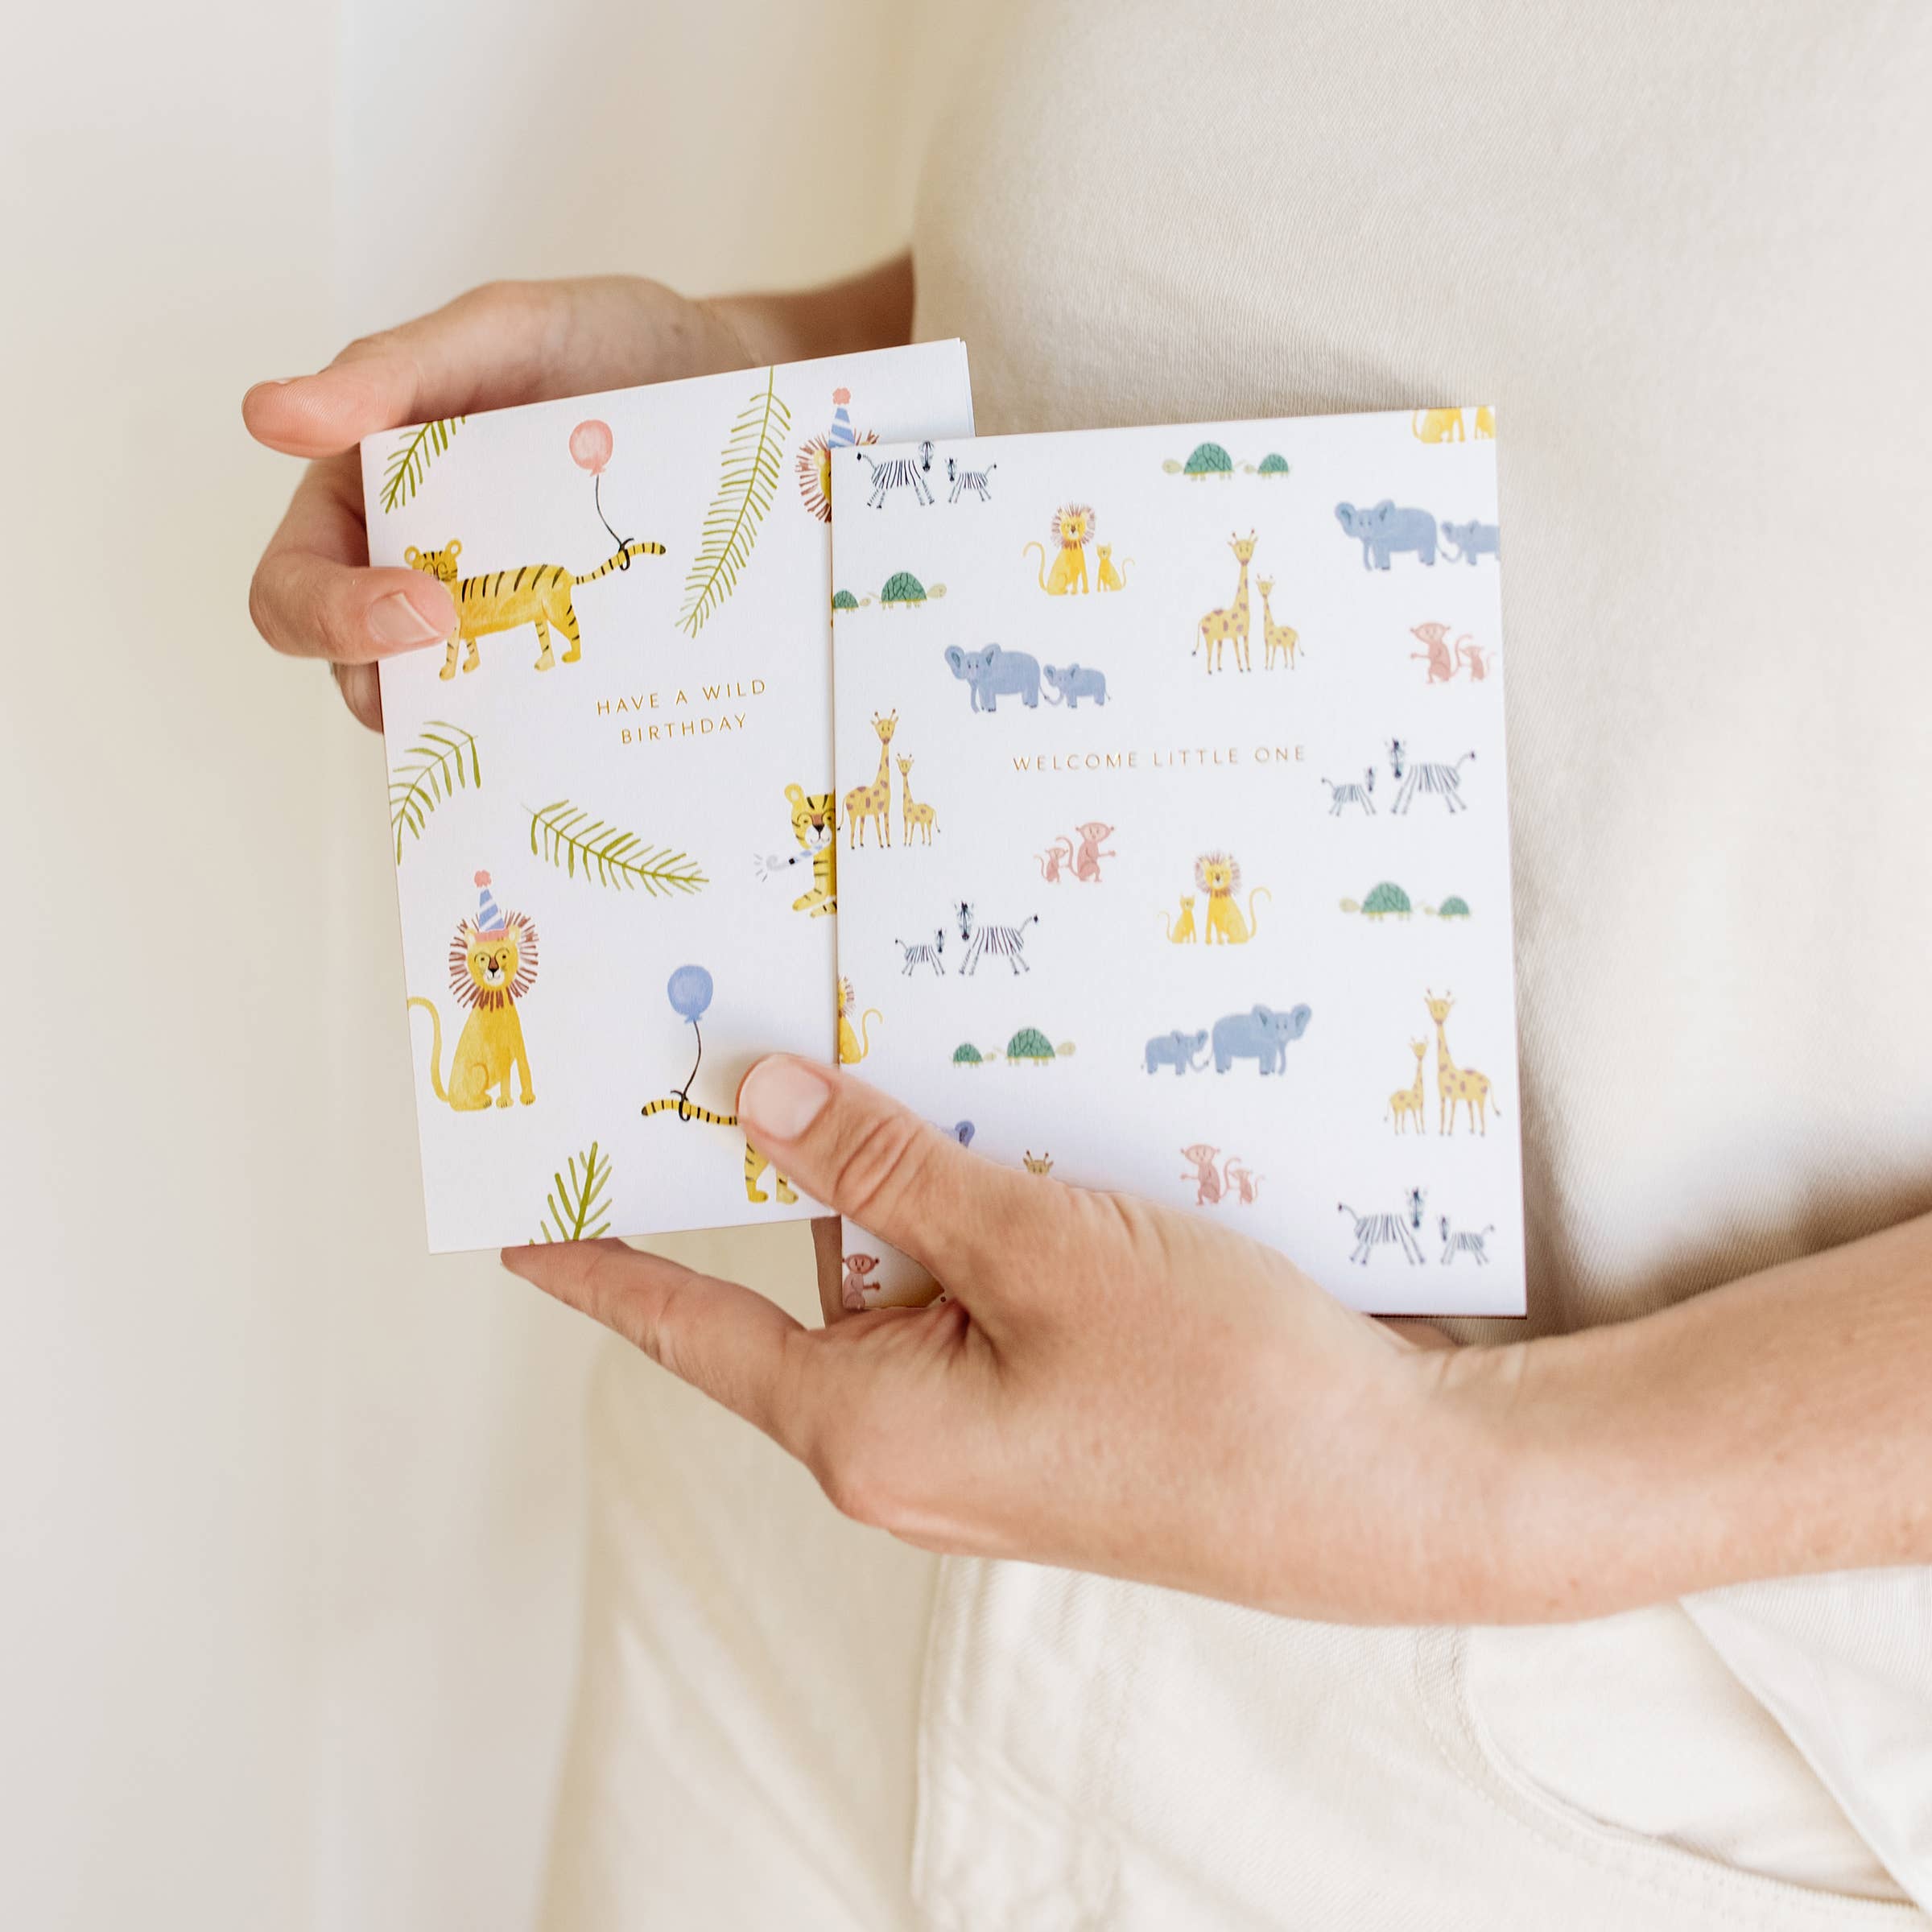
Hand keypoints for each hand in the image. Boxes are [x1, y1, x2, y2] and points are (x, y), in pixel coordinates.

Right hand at [244, 261, 912, 728]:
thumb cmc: (591, 346)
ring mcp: (495, 629)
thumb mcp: (500, 332)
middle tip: (487, 660)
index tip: (426, 609)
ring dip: (498, 724)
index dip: (335, 618)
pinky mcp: (568, 661)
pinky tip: (621, 722)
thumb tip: (267, 415)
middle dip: (407, 689)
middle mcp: (414, 578)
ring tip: (567, 706)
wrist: (717, 380)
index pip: (294, 590)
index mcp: (362, 500)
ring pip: (459, 719)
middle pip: (363, 679)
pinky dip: (572, 730)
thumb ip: (392, 370)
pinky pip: (550, 722)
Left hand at [504, 1056, 1506, 1625]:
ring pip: (913, 1273)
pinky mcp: (1060, 1404)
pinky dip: (991, 1215)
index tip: (522, 1223)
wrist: (1401, 1494)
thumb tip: (760, 1098)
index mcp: (870, 1431)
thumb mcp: (1041, 1248)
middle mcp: (912, 1444)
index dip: (602, 1266)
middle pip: (814, 1277)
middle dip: (805, 1160)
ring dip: (923, 1179)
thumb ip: (893, 1174)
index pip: (694, 1328)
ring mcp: (991, 1430)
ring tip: (944, 1067)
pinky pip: (986, 1292)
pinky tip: (1041, 1138)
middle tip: (770, 1036)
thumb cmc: (1225, 1391)